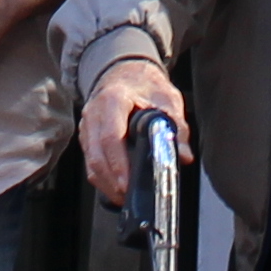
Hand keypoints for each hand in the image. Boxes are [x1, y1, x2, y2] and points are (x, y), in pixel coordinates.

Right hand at [80, 57, 178, 208]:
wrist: (125, 72)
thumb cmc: (146, 85)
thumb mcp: (168, 100)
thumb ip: (176, 128)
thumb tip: (184, 156)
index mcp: (113, 100)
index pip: (111, 137)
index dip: (118, 164)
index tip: (128, 184)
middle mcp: (94, 113)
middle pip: (96, 155)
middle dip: (111, 182)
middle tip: (129, 198)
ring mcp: (87, 126)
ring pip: (90, 163)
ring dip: (106, 184)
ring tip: (126, 198)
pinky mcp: (87, 137)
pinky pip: (90, 162)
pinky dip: (103, 178)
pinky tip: (118, 188)